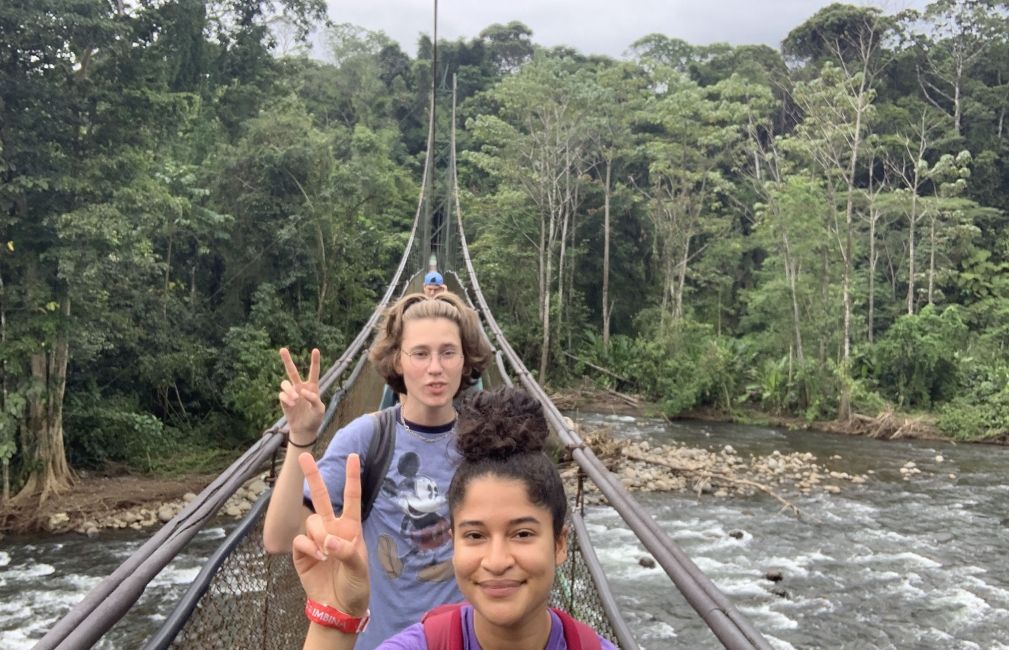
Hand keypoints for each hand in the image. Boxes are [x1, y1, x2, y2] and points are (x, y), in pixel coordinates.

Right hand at [279, 348, 323, 444]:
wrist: (305, 430)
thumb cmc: (315, 418)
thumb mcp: (319, 409)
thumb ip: (314, 399)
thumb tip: (302, 391)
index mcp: (312, 387)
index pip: (314, 372)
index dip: (315, 361)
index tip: (315, 350)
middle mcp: (300, 387)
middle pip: (292, 371)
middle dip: (287, 360)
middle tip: (282, 349)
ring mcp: (291, 393)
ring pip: (285, 383)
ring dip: (289, 390)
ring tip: (295, 399)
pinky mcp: (284, 401)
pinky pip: (282, 395)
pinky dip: (286, 398)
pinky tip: (292, 405)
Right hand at [292, 453, 369, 615]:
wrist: (338, 608)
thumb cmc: (355, 586)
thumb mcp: (359, 569)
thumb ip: (346, 552)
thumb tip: (328, 540)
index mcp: (350, 528)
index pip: (351, 498)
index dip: (352, 477)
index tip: (352, 456)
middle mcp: (332, 529)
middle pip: (321, 498)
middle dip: (312, 476)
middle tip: (303, 456)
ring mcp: (316, 540)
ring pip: (310, 522)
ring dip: (317, 535)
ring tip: (326, 554)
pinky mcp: (302, 553)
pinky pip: (300, 540)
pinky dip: (308, 547)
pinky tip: (317, 558)